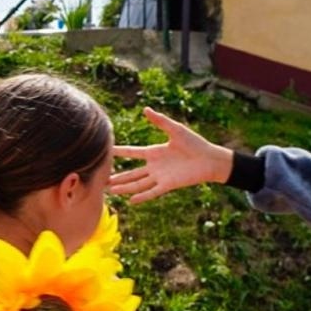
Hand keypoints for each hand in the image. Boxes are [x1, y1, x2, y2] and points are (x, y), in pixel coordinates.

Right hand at [109, 108, 233, 203]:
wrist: (210, 159)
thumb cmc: (195, 143)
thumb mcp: (175, 129)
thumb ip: (160, 121)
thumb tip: (145, 109)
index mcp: (154, 152)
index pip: (132, 153)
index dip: (119, 152)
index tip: (105, 151)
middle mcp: (154, 166)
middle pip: (131, 173)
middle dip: (116, 176)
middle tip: (100, 179)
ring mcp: (160, 177)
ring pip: (137, 183)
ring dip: (124, 187)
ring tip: (110, 191)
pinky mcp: (168, 185)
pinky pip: (152, 192)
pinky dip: (142, 196)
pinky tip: (131, 201)